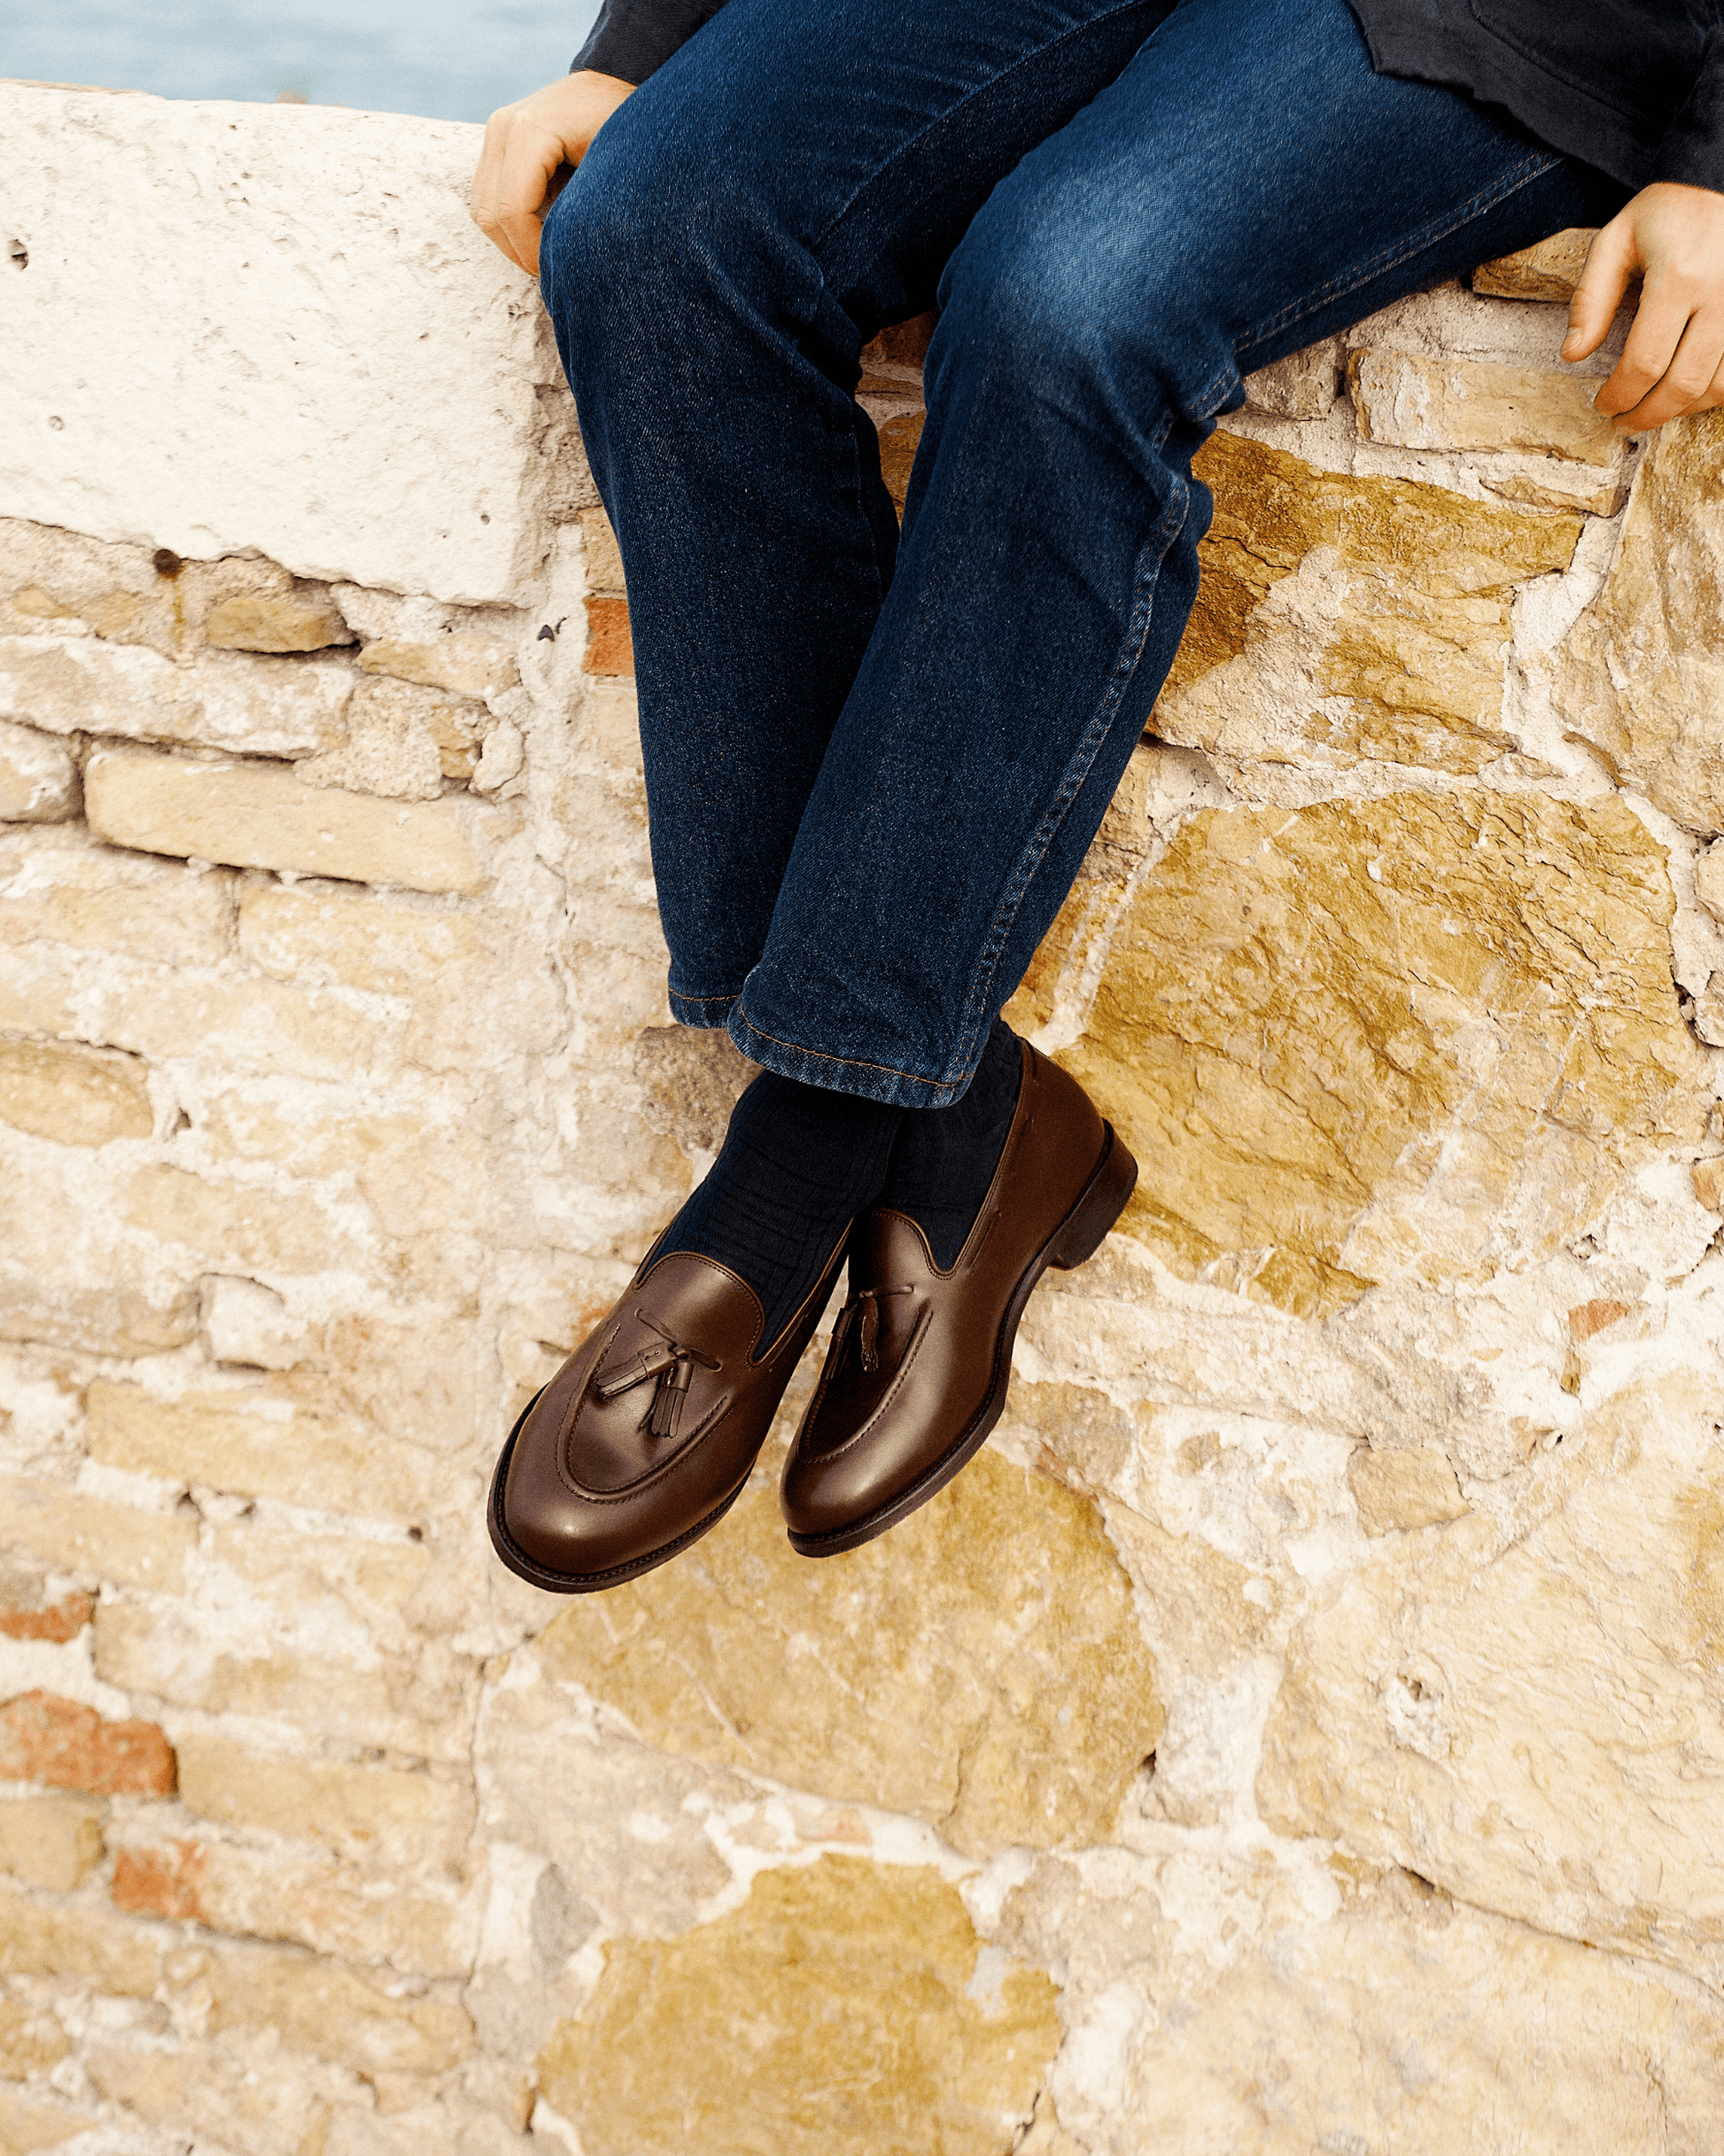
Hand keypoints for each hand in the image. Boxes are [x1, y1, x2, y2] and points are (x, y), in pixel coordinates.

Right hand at [470, 70, 635, 276]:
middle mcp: (503, 128)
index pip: (512, 211)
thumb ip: (585, 209)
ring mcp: (495, 133)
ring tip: (545, 256)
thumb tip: (570, 261)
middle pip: (491, 215)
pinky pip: (488, 197)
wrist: (613, 82)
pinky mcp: (496, 143)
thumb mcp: (613, 166)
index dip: (532, 252)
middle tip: (553, 273)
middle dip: (520, 252)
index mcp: (529, 131)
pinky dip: (509, 224)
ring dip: (511, 242)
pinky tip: (538, 233)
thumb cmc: (622, 122)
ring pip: (483, 210)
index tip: (559, 272)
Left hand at [1563, 181, 1723, 431]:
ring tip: (1652, 411)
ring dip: (1682, 411)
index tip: (1601, 405)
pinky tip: (1689, 394)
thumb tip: (1571, 355)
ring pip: (1719, 387)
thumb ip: (1591, 298)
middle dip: (1647, 415)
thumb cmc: (1668, 209)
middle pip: (1683, 384)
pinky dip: (1715, 393)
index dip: (1619, 396)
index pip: (1644, 363)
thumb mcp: (1617, 240)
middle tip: (1622, 423)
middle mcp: (1722, 294)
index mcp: (1679, 277)